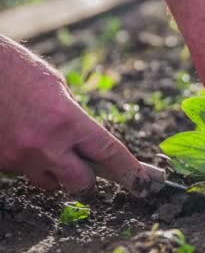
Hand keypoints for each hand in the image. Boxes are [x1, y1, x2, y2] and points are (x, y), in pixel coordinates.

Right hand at [0, 36, 150, 195]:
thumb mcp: (58, 87)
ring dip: (56, 171)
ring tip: (45, 143)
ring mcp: (19, 157)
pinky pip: (25, 173)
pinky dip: (30, 162)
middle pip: (81, 182)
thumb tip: (89, 142)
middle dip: (87, 176)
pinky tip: (23, 139)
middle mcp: (45, 144)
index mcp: (67, 120)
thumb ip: (76, 117)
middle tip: (83, 160)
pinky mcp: (0, 163)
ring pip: (51, 183)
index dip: (129, 170)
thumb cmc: (16, 69)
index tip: (141, 182)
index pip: (109, 153)